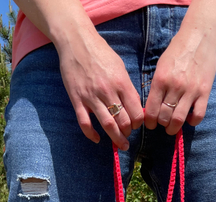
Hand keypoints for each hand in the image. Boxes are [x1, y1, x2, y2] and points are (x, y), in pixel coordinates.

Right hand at [58, 31, 143, 149]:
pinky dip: (91, 134)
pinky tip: (97, 139)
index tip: (137, 124)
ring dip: (116, 138)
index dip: (138, 123)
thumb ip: (127, 87)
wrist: (76, 42)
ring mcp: (91, 97)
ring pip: (107, 125)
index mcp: (121, 83)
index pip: (136, 112)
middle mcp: (108, 92)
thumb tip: (134, 106)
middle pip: (123, 121)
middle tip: (127, 134)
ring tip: (121, 144)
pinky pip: (85, 123)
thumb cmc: (101, 53)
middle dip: (128, 132)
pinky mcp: (77, 100)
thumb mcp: (120, 67)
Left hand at [144, 23, 215, 133]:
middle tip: (162, 124)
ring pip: (179, 120)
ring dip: (174, 127)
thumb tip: (151, 107)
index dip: (149, 122)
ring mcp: (191, 90)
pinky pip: (198, 115)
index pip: (151, 110)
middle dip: (161, 125)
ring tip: (173, 126)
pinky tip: (189, 118)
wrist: (199, 37)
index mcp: (161, 80)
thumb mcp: (161, 66)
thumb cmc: (177, 51)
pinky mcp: (205, 92)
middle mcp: (175, 86)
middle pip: (164, 117)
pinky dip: (192, 122)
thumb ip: (156, 86)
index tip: (151, 124)